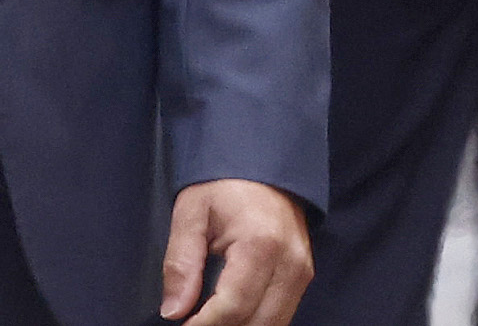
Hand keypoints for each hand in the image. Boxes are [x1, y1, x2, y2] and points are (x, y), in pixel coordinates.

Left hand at [162, 179, 310, 324]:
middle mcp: (290, 263)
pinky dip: (254, 322)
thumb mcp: (192, 214)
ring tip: (211, 317)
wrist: (264, 167)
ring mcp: (301, 272)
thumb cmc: (226, 185)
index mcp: (261, 245)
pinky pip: (279, 316)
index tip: (180, 323)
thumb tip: (174, 311)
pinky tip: (232, 313)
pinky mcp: (303, 277)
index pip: (232, 309)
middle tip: (194, 321)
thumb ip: (181, 263)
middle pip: (255, 324)